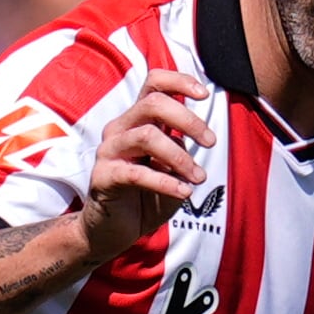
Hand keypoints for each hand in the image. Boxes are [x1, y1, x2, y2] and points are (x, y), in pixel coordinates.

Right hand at [80, 68, 218, 260]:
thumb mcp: (172, 171)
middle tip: (210, 143)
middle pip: (153, 104)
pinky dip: (166, 182)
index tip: (204, 94)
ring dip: (180, 157)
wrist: (113, 231)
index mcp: (138, 121)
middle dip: (189, 120)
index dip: (178, 81)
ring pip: (147, 136)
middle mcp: (121, 129)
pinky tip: (184, 192)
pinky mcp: (103, 177)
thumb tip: (198, 138)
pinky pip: (137, 173)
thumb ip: (182, 150)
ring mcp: (109, 151)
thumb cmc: (146, 198)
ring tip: (198, 178)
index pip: (153, 84)